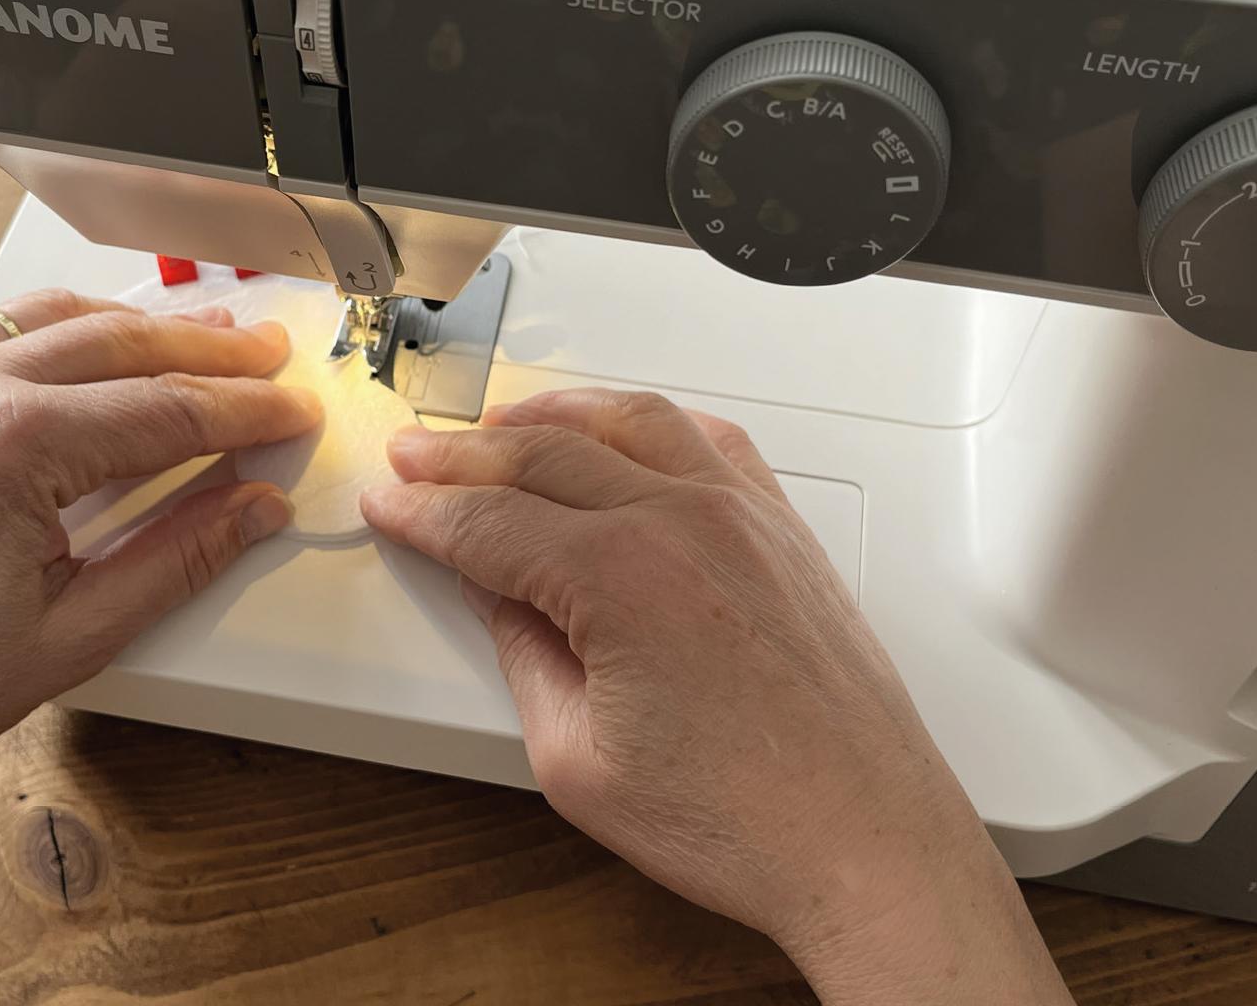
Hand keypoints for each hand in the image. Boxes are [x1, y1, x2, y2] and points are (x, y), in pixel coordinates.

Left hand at [0, 288, 321, 801]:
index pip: (166, 410)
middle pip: (121, 344)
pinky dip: (62, 329)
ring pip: (56, 318)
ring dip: (141, 326)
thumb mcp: (72, 635)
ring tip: (206, 335)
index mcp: (5, 448)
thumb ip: (177, 558)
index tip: (294, 412)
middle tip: (271, 356)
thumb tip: (255, 508)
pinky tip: (100, 345)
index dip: (247, 411)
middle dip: (211, 350)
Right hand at [362, 390, 1069, 1003]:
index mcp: (622, 577)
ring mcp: (744, 517)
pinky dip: (651, 422)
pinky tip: (626, 428)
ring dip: (553, 413)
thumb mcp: (579, 761)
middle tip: (420, 461)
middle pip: (546, 453)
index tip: (392, 506)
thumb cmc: (745, 820)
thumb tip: (498, 596)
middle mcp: (686, 524)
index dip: (425, 514)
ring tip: (504, 421)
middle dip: (465, 454)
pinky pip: (710, 439)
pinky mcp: (784, 531)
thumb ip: (524, 657)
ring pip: (629, 421)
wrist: (865, 844)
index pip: (490, 521)